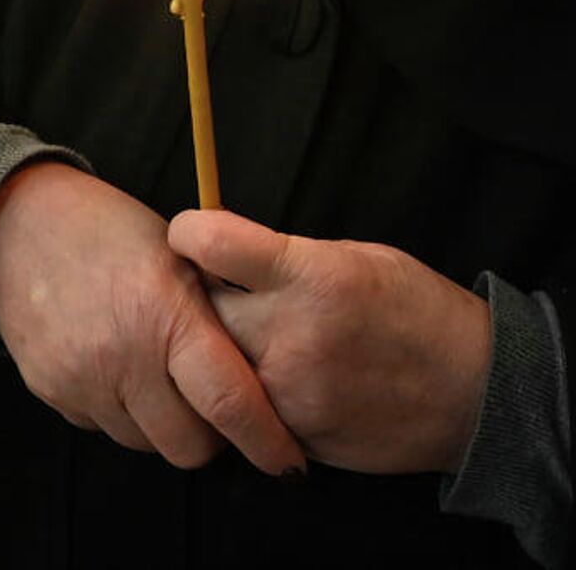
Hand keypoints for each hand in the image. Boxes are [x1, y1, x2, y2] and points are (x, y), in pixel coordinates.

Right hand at [0, 162, 304, 474]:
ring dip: (157, 420)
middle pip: (189, 446)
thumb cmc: (105, 228)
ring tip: (147, 367)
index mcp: (164, 313)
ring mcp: (80, 377)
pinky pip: (101, 426)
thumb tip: (259, 382)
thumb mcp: (175, 255)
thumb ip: (213, 319)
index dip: (268, 442)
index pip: (231, 404)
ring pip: (145, 443)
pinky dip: (115, 407)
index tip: (288, 459)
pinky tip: (107, 360)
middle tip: (204, 398)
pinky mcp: (49, 390)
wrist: (13, 219)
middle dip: (208, 434)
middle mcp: (121, 354)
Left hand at [169, 209, 491, 474]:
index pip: (210, 242)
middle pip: (201, 309)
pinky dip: (251, 390)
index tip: (192, 235)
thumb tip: (218, 249)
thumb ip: (281, 256)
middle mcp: (295, 335)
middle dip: (200, 297)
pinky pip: (248, 407)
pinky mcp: (300, 434)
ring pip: (217, 365)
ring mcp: (295, 391)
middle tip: (217, 291)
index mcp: (311, 276)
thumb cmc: (415, 310)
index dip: (190, 232)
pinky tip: (280, 376)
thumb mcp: (350, 258)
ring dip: (223, 348)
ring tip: (253, 335)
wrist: (477, 391)